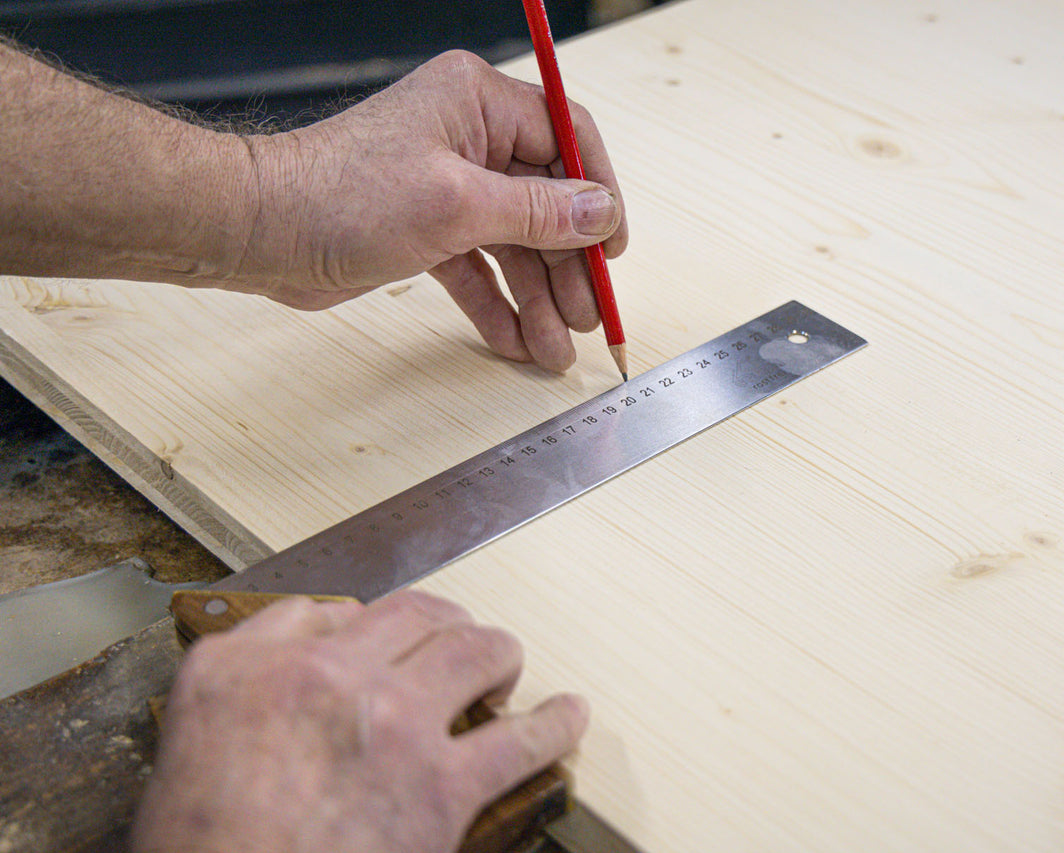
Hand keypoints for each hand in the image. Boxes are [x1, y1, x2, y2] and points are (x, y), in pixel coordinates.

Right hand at [63, 591, 586, 852]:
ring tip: (502, 675)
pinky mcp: (445, 783)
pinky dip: (555, 725)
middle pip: (408, 614)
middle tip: (453, 648)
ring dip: (496, 656)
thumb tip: (295, 715)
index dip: (358, 626)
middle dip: (439, 626)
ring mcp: (391, 721)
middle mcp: (321, 676)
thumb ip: (250, 714)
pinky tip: (568, 717)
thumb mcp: (188, 761)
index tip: (375, 641)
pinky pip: (522, 738)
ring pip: (472, 649)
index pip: (317, 612)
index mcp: (242, 670)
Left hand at [236, 50, 628, 371]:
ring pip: (515, 243)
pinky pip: (480, 267)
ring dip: (538, 297)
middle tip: (587, 316)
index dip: (600, 194)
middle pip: (546, 202)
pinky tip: (516, 340)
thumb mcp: (456, 205)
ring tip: (555, 348)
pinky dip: (498, 303)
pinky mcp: (427, 229)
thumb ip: (538, 211)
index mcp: (478, 102)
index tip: (613, 247)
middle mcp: (468, 137)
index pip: (568, 137)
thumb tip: (600, 212)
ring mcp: (448, 185)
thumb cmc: (339, 195)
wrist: (259, 230)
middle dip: (568, 265)